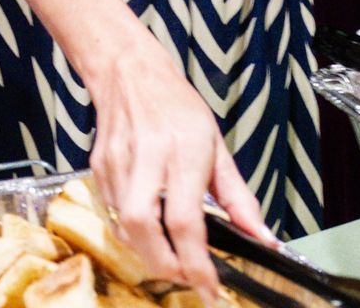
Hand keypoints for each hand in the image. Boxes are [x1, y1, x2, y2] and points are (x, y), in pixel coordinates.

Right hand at [87, 44, 273, 302]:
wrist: (128, 73)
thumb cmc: (176, 106)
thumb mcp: (217, 147)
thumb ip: (238, 198)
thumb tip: (260, 237)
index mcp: (184, 152)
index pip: (185, 221)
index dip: (197, 263)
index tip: (211, 288)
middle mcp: (148, 158)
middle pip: (144, 229)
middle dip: (166, 265)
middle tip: (188, 276)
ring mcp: (118, 164)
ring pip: (126, 227)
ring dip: (150, 252)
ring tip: (172, 254)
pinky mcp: (99, 169)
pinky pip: (114, 215)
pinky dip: (133, 233)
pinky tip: (150, 228)